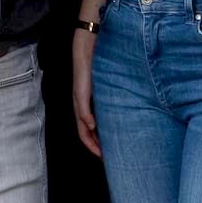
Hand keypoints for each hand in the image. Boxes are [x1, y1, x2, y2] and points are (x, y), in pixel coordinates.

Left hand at [69, 28, 99, 155]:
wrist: (88, 44)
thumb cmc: (98, 63)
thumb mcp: (106, 84)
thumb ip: (110, 97)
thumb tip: (123, 110)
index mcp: (85, 104)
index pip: (87, 130)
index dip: (95, 143)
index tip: (105, 154)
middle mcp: (79, 104)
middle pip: (83, 132)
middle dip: (93, 146)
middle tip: (104, 158)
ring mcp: (78, 98)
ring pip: (81, 124)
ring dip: (89, 138)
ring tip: (99, 150)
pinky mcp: (80, 89)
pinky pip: (82, 107)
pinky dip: (87, 118)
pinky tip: (94, 126)